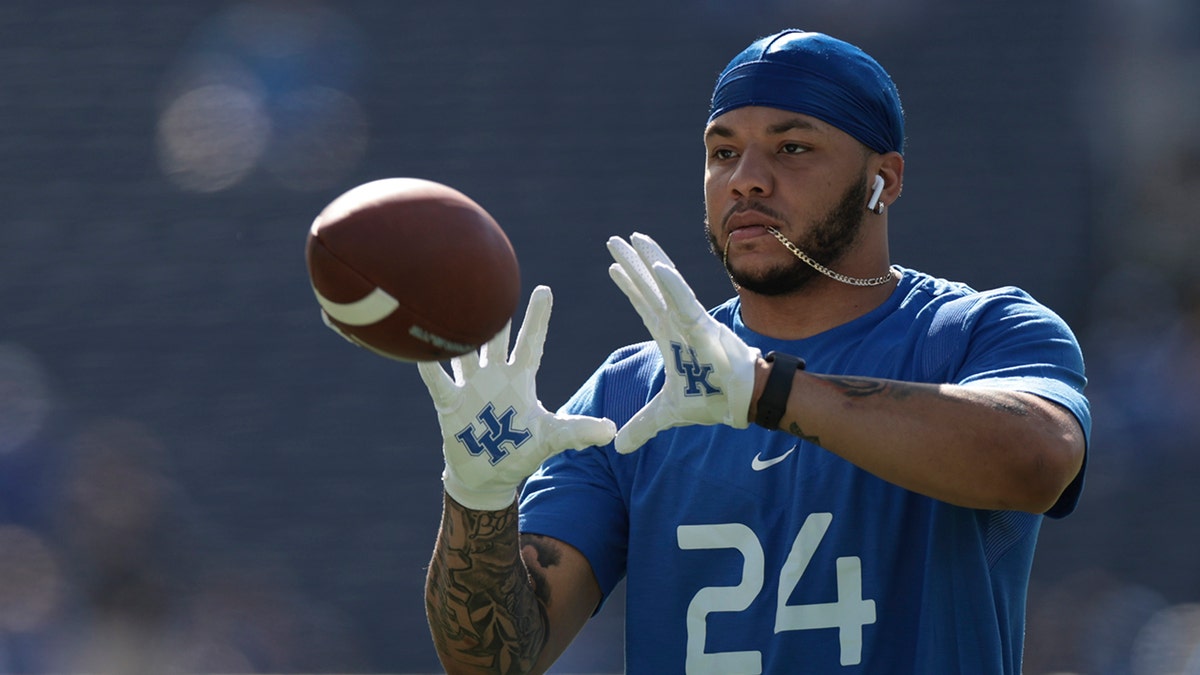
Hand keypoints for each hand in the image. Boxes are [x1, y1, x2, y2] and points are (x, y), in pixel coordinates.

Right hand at [417, 285, 616, 510]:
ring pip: (465, 351)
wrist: (486, 475)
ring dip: (461, 331)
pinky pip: (437, 381)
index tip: (544, 289)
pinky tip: (420, 348)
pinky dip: (429, 367)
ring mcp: (470, 387)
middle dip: (497, 314)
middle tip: (494, 280)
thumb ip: (578, 431)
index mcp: (520, 378)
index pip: (531, 342)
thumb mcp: (551, 438)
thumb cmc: (520, 451)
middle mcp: (495, 375)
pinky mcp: (449, 404)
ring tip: (454, 303)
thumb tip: (612, 431)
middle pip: (496, 339)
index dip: (537, 318)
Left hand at [607, 233, 760, 453]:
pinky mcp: (706, 331)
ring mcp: (692, 324)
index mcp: (670, 337)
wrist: (745, 405)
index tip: (613, 265)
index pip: (644, 305)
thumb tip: (618, 446)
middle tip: (614, 239)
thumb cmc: (713, 399)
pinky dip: (672, 287)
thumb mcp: (668, 414)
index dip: (630, 285)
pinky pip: (685, 305)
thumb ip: (644, 424)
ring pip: (666, 286)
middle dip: (632, 263)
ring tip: (634, 238)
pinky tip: (657, 268)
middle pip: (650, 288)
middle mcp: (680, 324)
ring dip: (650, 261)